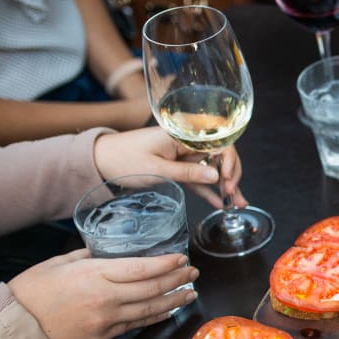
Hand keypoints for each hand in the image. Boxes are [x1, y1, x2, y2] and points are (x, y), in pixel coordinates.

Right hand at [7, 249, 199, 338]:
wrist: (19, 325)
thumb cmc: (34, 290)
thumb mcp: (62, 262)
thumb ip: (91, 255)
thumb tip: (113, 251)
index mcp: (95, 275)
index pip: (141, 268)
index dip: (166, 265)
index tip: (181, 259)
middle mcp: (106, 298)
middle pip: (152, 289)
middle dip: (177, 280)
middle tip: (193, 273)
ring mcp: (107, 319)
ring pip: (150, 310)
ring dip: (174, 300)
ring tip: (190, 293)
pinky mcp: (105, 335)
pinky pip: (137, 325)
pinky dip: (156, 317)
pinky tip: (169, 311)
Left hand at [93, 127, 246, 209]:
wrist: (100, 161)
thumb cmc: (124, 158)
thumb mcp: (157, 168)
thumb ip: (188, 173)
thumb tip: (216, 176)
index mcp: (183, 134)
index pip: (218, 142)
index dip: (229, 160)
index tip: (227, 178)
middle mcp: (188, 143)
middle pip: (220, 156)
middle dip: (231, 175)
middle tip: (232, 193)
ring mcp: (184, 156)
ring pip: (213, 170)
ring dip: (226, 186)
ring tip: (238, 204)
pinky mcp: (179, 169)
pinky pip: (200, 180)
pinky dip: (210, 191)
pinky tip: (221, 203)